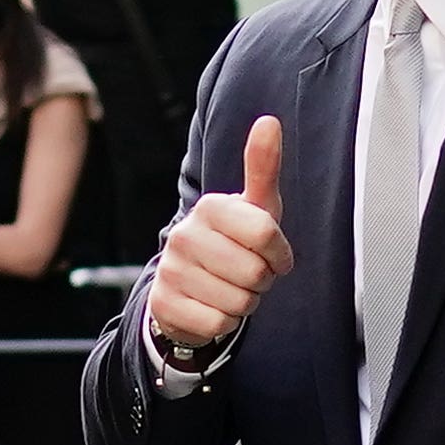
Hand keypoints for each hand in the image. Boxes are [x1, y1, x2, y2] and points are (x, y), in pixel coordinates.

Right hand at [150, 114, 293, 347]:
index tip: (274, 255)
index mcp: (210, 207)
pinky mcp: (164, 303)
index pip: (266, 233)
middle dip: (261, 281)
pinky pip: (217, 324)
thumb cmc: (234, 242)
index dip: (280, 253)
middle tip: (248, 274)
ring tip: (231, 288)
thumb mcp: (255, 208)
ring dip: (244, 303)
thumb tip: (269, 121)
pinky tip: (214, 306)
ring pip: (237, 302)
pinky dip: (225, 322)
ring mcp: (170, 269)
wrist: (190, 285)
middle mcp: (184, 234)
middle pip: (255, 272)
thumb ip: (262, 166)